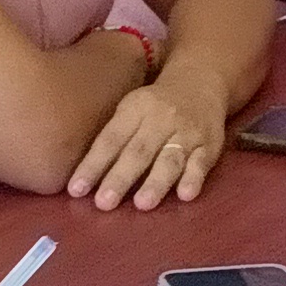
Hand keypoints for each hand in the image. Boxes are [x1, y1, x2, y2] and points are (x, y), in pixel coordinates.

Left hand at [68, 75, 228, 209]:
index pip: (111, 139)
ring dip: (156, 183)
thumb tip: (85, 178)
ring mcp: (187, 132)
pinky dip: (193, 178)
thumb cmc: (155, 104)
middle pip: (138, 152)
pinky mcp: (209, 145)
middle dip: (120, 178)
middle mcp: (161, 119)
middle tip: (104, 203)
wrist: (200, 80)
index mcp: (135, 109)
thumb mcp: (131, 108)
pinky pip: (201, 163)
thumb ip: (114, 138)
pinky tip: (185, 195)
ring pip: (170, 160)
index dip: (93, 165)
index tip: (76, 190)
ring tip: (141, 205)